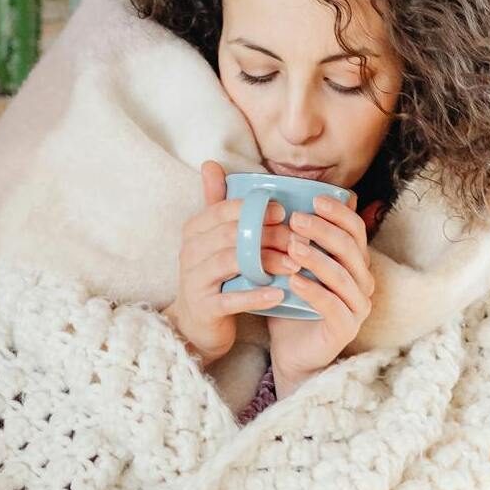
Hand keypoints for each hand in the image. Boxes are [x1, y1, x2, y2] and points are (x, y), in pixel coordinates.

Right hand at [163, 160, 286, 367]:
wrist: (196, 326)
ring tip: (295, 265)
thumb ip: (216, 203)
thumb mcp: (212, 238)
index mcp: (194, 230)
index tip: (284, 211)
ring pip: (234, 262)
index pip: (224, 210)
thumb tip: (211, 163)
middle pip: (233, 234)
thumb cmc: (213, 275)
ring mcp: (194, 280)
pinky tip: (280, 294)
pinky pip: (232, 298)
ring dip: (268, 262)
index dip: (255, 208)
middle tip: (299, 239)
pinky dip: (257, 295)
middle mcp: (189, 251)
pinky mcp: (204, 307)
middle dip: (269, 234)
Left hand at [266, 191, 374, 387]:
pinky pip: (334, 306)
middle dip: (323, 230)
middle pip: (350, 247)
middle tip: (295, 220)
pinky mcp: (346, 328)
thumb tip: (263, 192)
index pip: (354, 227)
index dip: (337, 211)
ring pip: (343, 275)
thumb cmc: (289, 300)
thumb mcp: (286, 262)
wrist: (289, 350)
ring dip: (317, 257)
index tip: (313, 199)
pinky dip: (314, 291)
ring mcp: (357, 305)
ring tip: (291, 247)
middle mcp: (362, 279)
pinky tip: (293, 281)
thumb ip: (279, 229)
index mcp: (353, 259)